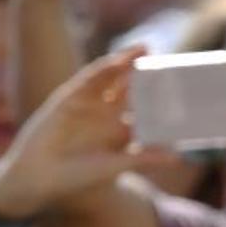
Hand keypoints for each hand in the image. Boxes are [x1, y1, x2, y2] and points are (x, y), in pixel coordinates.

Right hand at [0, 48, 175, 219]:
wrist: (40, 178)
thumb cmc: (78, 177)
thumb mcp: (117, 165)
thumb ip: (146, 159)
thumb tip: (180, 158)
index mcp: (120, 129)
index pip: (146, 108)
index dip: (163, 97)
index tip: (185, 87)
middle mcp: (106, 114)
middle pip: (131, 88)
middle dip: (147, 74)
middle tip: (168, 59)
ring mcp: (88, 104)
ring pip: (111, 78)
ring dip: (126, 62)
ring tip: (145, 48)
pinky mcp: (69, 99)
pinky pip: (88, 80)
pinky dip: (103, 69)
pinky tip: (118, 60)